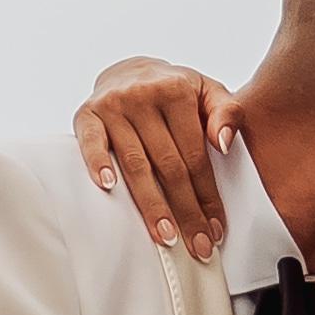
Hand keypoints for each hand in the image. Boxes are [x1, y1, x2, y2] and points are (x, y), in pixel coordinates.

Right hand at [77, 62, 239, 252]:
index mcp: (177, 91)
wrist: (130, 69)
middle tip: (197, 245)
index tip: (215, 229)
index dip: (207, 195)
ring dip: (151, 204)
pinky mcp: (86, 114)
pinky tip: (109, 188)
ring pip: (135, 164)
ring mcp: (113, 105)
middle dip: (185, 210)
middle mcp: (143, 96)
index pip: (196, 155)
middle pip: (169, 165)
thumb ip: (228, 112)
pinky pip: (91, 143)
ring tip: (165, 236)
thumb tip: (223, 143)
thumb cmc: (175, 90)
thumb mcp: (209, 91)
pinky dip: (98, 164)